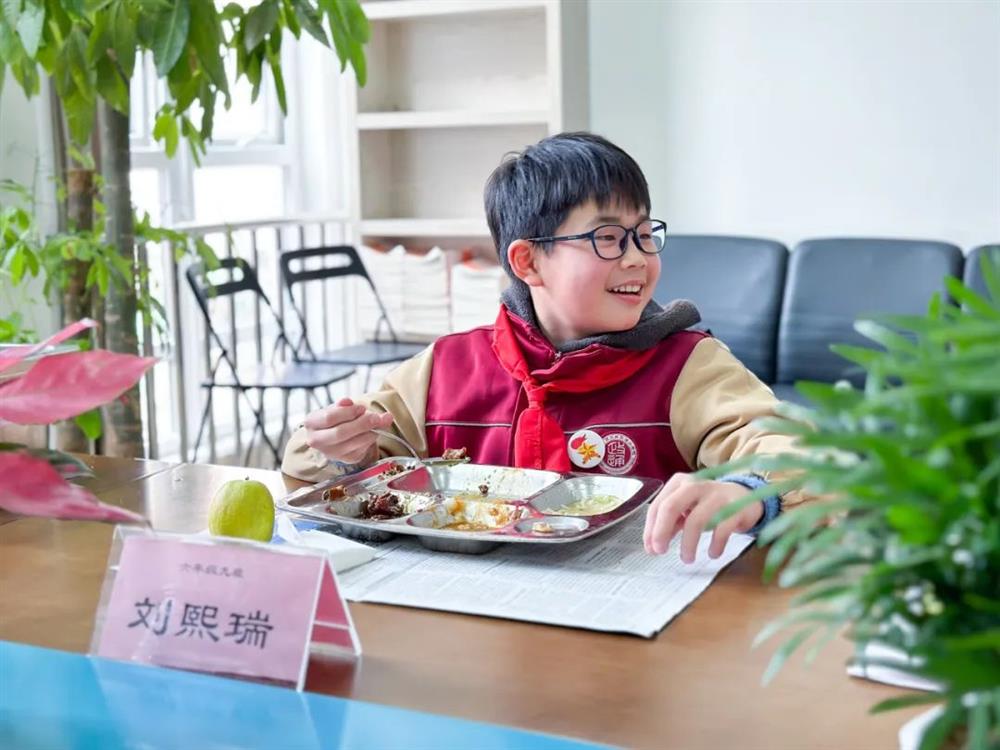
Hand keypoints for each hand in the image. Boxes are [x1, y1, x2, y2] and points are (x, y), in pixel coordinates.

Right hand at [303, 397, 393, 463]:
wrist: (337, 435)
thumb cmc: (337, 418)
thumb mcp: (339, 408)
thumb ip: (347, 405)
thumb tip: (350, 402)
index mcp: (311, 422)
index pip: (329, 418)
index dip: (348, 412)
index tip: (362, 407)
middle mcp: (317, 440)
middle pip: (340, 433)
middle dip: (361, 424)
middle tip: (376, 417)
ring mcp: (331, 452)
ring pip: (353, 443)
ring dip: (370, 432)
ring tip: (379, 422)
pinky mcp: (346, 459)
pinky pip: (361, 449)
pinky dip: (371, 439)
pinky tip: (374, 431)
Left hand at [643, 472, 763, 563]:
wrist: (746, 497)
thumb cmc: (709, 504)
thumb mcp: (687, 508)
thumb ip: (671, 522)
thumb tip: (653, 545)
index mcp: (680, 483)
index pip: (659, 505)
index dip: (651, 528)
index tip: (650, 548)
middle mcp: (696, 485)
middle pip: (671, 507)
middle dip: (662, 531)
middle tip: (659, 552)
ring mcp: (717, 495)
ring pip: (695, 521)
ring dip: (688, 544)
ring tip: (687, 559)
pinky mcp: (736, 508)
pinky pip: (721, 530)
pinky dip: (715, 545)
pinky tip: (712, 553)